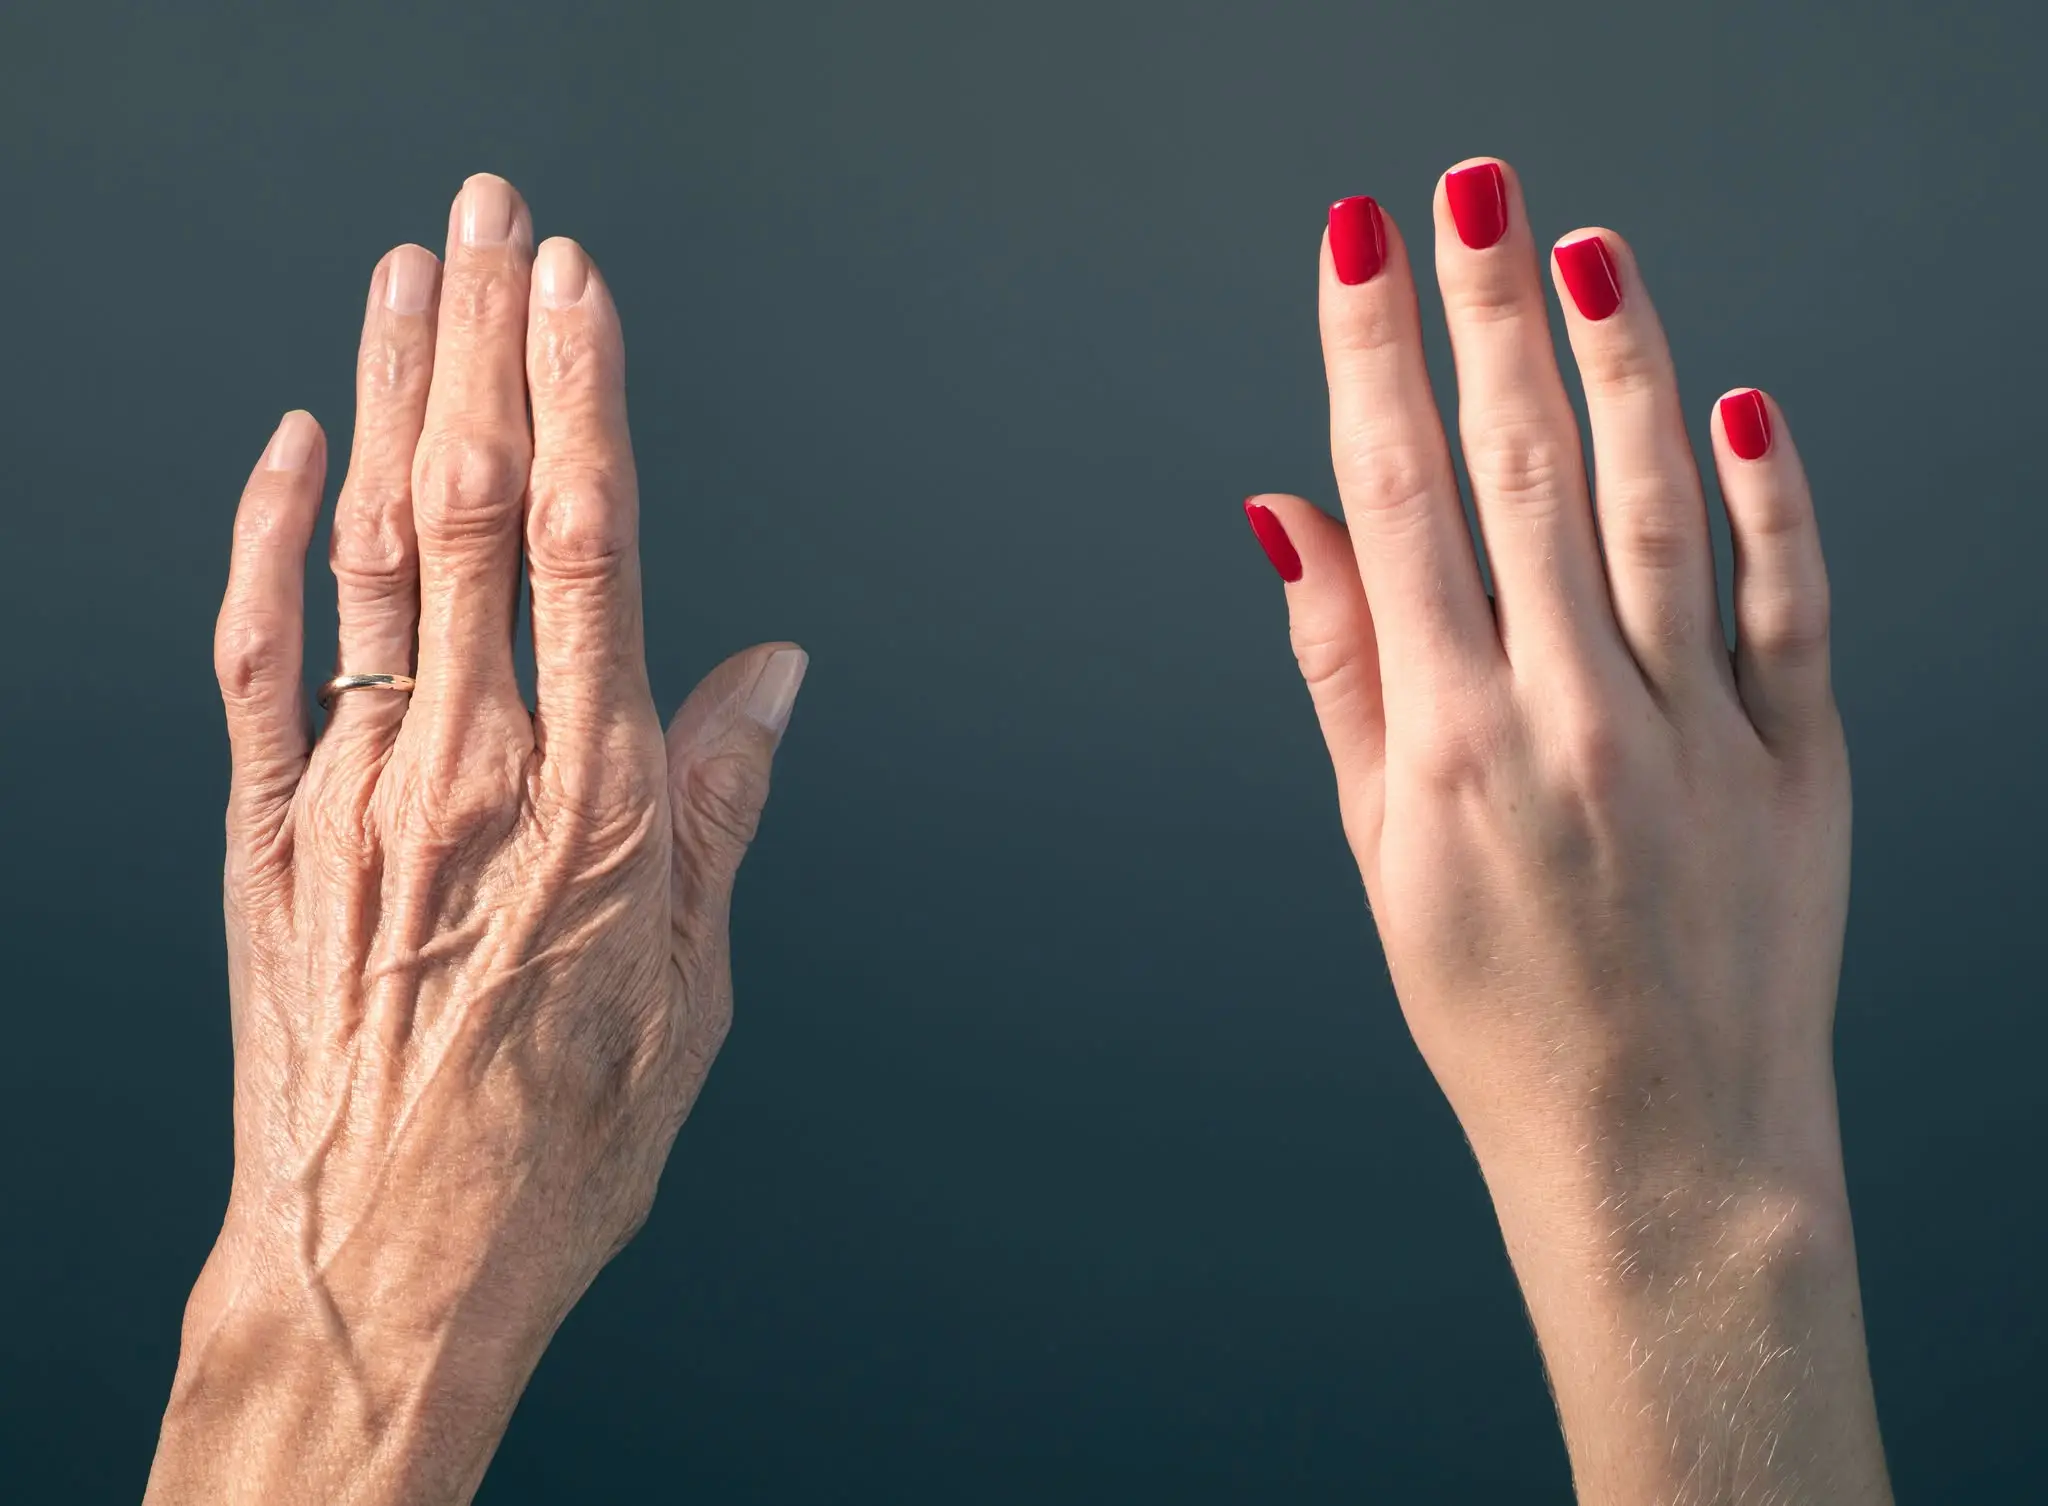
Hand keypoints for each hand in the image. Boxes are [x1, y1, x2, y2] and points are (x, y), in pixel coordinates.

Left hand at [146, 175, 805, 1504]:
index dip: (580, 399)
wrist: (386, 1271)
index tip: (580, 289)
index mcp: (595, 808)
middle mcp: (470, 775)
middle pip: (472, 512)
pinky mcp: (265, 836)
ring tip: (409, 275)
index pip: (589, 548)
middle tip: (496, 216)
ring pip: (366, 554)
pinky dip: (266, 540)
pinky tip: (289, 446)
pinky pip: (255, 660)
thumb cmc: (554, 1147)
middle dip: (486, 345)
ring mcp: (353, 796)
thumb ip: (720, 808)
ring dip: (386, 399)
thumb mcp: (691, 991)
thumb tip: (769, 672)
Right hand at [1246, 160, 1888, 1500]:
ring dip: (1618, 366)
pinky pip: (1790, 607)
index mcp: (1449, 747)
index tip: (1352, 248)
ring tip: (1586, 249)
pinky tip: (1741, 403)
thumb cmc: (1497, 1014)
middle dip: (1484, 313)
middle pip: (1519, 474)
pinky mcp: (1800, 765)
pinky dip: (1773, 500)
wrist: (1663, 1154)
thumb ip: (1344, 671)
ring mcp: (1696, 740)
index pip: (1396, 503)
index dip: (1368, 358)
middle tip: (1468, 190)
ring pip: (1657, 510)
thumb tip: (1291, 518)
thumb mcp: (1380, 854)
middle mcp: (1569, 724)